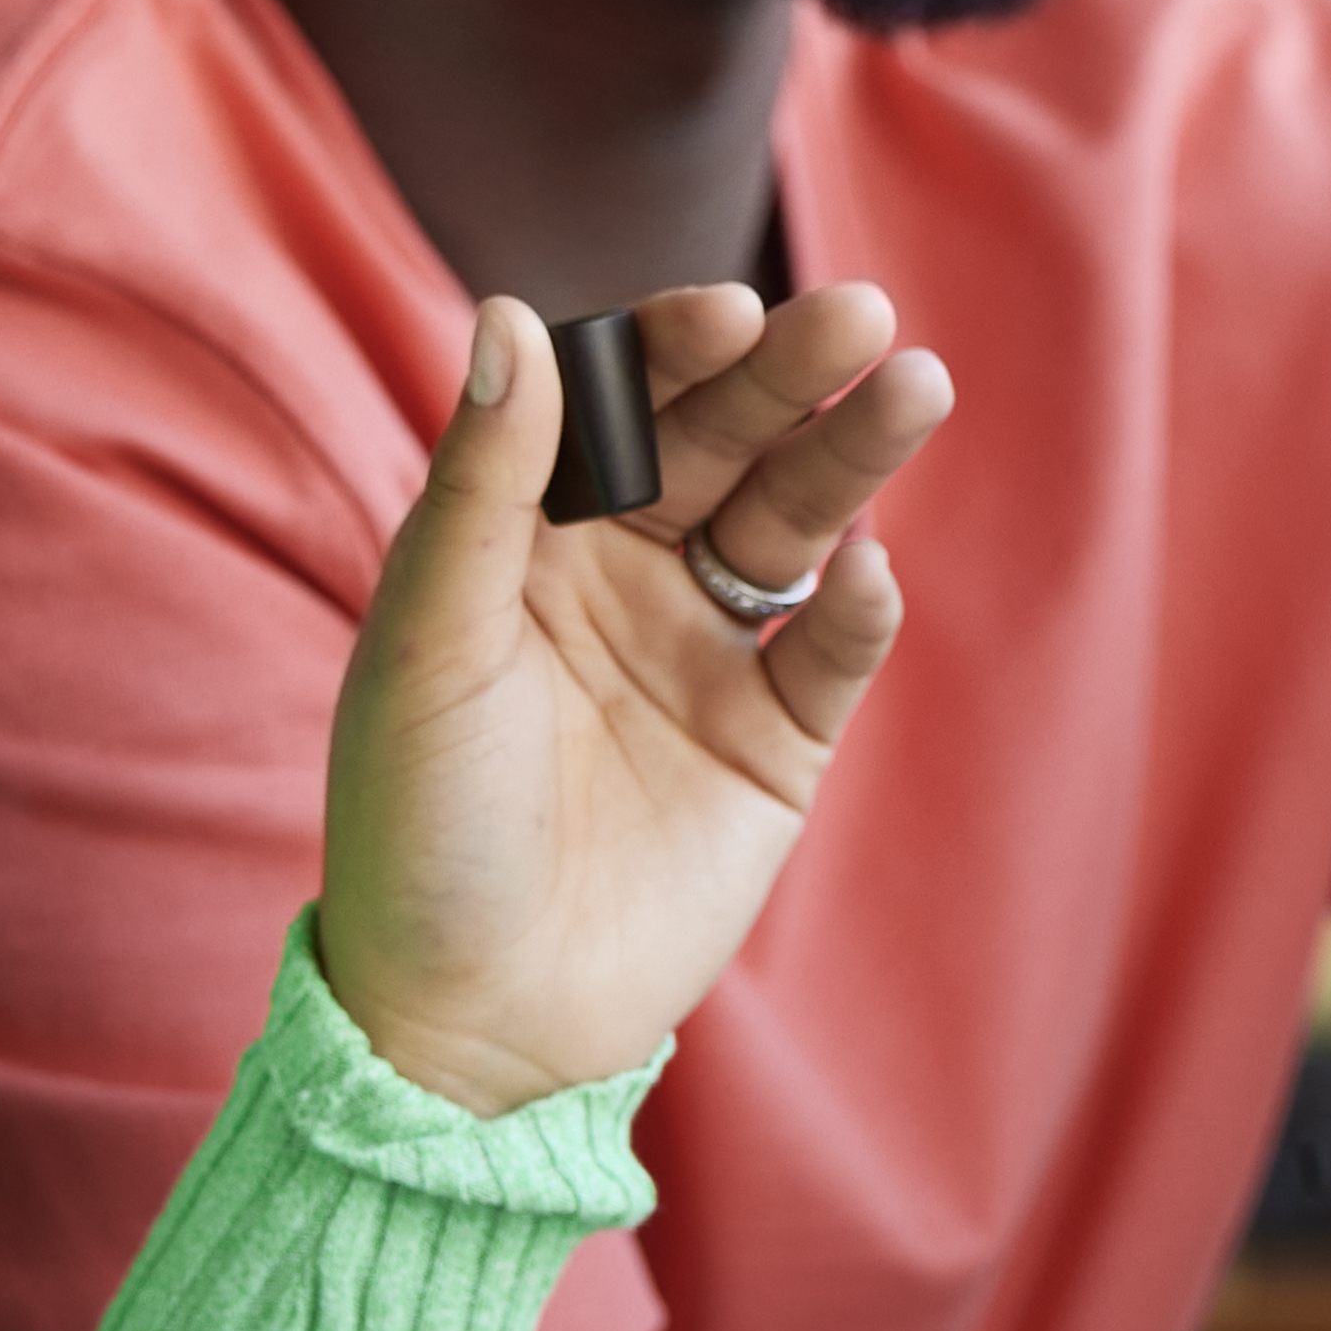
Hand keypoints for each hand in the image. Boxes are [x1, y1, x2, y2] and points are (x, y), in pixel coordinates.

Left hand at [317, 284, 947, 1110]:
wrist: (470, 1022)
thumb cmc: (416, 827)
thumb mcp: (430, 645)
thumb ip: (481, 486)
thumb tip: (514, 313)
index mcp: (530, 536)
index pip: (618, 404)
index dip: (673, 350)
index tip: (725, 309)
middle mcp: (627, 575)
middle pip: (725, 446)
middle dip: (791, 376)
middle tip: (859, 311)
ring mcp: (706, 655)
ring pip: (795, 527)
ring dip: (854, 459)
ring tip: (915, 388)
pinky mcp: (774, 746)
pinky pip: (831, 657)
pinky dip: (857, 609)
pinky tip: (871, 568)